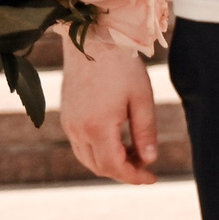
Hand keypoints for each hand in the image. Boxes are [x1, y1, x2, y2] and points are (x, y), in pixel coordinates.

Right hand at [59, 36, 159, 182]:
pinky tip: (119, 141)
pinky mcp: (66, 116)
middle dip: (124, 171)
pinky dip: (100, 150)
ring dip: (111, 162)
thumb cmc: (121, 66)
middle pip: (99, 166)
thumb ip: (145, 131)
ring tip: (136, 153)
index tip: (152, 178)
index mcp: (97, 127)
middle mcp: (77, 130)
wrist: (91, 41)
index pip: (114, 166)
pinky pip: (82, 145)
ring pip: (88, 158)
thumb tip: (149, 160)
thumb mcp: (141, 98)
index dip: (134, 176)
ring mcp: (68, 124)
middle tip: (147, 166)